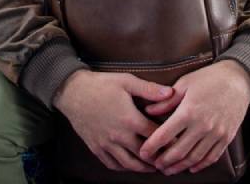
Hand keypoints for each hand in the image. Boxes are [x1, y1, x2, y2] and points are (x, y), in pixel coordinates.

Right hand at [53, 69, 174, 172]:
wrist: (72, 92)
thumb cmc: (101, 85)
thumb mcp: (127, 81)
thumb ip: (149, 89)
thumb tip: (171, 93)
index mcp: (129, 120)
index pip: (154, 135)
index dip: (168, 140)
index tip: (178, 143)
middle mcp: (119, 136)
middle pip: (143, 154)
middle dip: (158, 159)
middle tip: (169, 161)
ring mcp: (106, 144)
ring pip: (128, 164)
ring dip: (142, 168)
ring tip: (153, 167)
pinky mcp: (96, 148)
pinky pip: (112, 164)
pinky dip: (123, 168)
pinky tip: (130, 165)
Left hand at [139, 60, 249, 175]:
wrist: (238, 79)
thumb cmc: (209, 78)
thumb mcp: (184, 84)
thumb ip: (166, 101)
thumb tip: (148, 111)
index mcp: (188, 111)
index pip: (164, 135)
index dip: (151, 147)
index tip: (143, 152)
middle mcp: (202, 125)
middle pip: (178, 151)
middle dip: (164, 161)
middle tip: (155, 165)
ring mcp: (216, 133)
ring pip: (194, 158)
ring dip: (180, 167)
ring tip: (169, 170)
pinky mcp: (226, 137)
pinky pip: (212, 157)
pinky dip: (200, 165)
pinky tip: (191, 167)